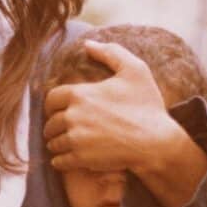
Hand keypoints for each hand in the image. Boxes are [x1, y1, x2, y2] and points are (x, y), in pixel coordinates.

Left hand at [44, 40, 180, 175]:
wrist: (156, 142)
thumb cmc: (146, 106)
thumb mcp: (135, 70)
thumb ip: (111, 53)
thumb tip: (88, 44)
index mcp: (80, 94)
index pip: (51, 99)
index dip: (53, 105)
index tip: (59, 110)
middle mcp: (73, 116)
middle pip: (50, 122)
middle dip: (55, 125)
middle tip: (62, 129)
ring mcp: (76, 139)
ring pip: (53, 142)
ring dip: (57, 143)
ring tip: (65, 144)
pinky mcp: (81, 159)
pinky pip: (59, 161)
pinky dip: (60, 161)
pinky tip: (67, 159)